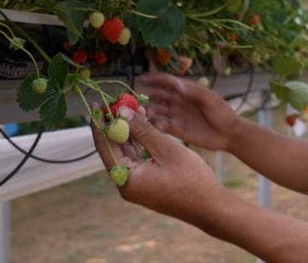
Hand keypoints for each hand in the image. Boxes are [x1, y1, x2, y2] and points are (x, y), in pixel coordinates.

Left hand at [90, 105, 223, 223]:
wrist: (210, 206)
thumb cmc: (192, 179)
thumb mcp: (166, 149)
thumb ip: (142, 130)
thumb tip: (121, 113)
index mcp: (127, 179)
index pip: (105, 146)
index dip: (100, 123)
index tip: (97, 104)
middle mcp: (127, 184)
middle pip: (115, 148)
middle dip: (116, 124)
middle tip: (117, 101)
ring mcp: (138, 184)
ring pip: (128, 152)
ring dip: (130, 131)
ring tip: (133, 106)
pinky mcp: (147, 183)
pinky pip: (138, 158)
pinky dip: (139, 142)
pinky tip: (144, 123)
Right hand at [138, 72, 238, 150]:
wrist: (229, 134)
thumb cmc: (222, 113)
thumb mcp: (210, 100)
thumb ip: (195, 92)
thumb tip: (177, 84)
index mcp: (186, 91)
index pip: (167, 82)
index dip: (155, 79)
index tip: (142, 78)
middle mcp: (178, 102)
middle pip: (158, 96)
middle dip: (146, 95)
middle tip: (132, 97)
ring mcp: (176, 115)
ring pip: (157, 111)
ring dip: (147, 110)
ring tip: (137, 112)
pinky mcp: (176, 130)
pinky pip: (161, 126)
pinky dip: (153, 124)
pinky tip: (147, 125)